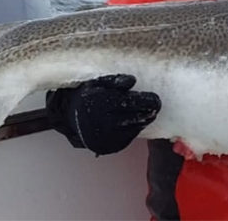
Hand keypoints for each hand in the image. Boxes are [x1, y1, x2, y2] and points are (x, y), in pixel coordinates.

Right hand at [46, 74, 160, 155]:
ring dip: (144, 120)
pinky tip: (135, 122)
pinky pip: (129, 138)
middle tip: (155, 105)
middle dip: (149, 111)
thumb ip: (115, 81)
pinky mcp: (108, 147)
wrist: (71, 119)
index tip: (156, 98)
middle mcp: (103, 122)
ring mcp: (106, 137)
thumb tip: (132, 81)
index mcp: (100, 103)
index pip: (131, 102)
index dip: (147, 101)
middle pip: (136, 117)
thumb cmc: (88, 97)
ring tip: (148, 113)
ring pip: (135, 128)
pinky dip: (135, 129)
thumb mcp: (97, 83)